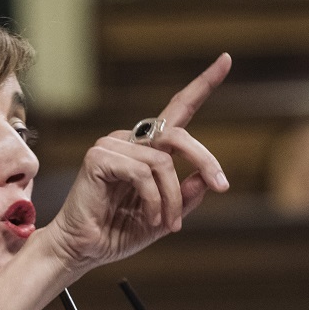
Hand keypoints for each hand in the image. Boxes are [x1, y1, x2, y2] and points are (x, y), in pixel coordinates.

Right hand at [44, 53, 231, 272]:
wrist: (83, 250)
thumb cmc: (117, 232)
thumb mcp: (164, 216)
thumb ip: (185, 198)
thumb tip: (206, 179)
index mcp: (146, 149)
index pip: (178, 110)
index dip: (202, 85)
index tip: (226, 59)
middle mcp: (129, 140)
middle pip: (178, 135)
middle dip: (205, 160)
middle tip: (222, 186)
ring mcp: (111, 146)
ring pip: (162, 162)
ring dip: (173, 198)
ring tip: (168, 224)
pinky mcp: (98, 158)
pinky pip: (142, 172)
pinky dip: (153, 199)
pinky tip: (150, 218)